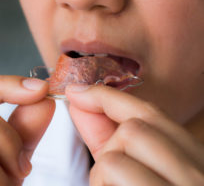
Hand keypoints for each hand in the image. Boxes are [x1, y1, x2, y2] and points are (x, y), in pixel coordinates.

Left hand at [66, 85, 203, 185]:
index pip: (150, 113)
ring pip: (115, 159)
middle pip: (134, 131)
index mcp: (196, 162)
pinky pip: (113, 178)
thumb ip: (108, 138)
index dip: (108, 97)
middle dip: (110, 148)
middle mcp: (197, 177)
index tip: (78, 92)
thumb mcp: (137, 171)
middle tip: (111, 174)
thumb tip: (81, 104)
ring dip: (102, 177)